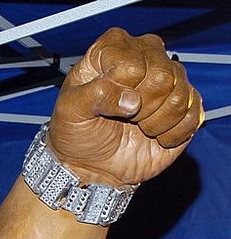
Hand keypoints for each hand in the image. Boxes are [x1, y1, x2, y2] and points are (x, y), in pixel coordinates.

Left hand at [48, 28, 203, 186]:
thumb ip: (93, 95)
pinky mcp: (186, 105)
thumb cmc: (76, 131)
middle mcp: (145, 57)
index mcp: (113, 49)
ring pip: (180, 96)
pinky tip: (154, 136)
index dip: (119, 90)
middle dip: (140, 107)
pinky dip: (170, 135)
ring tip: (136, 126)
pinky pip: (194, 116)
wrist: (90, 164)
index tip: (103, 104)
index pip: (132, 64)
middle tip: (123, 118)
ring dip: (154, 123)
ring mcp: (169, 81)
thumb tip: (131, 100)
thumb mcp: (70, 110)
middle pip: (162, 76)